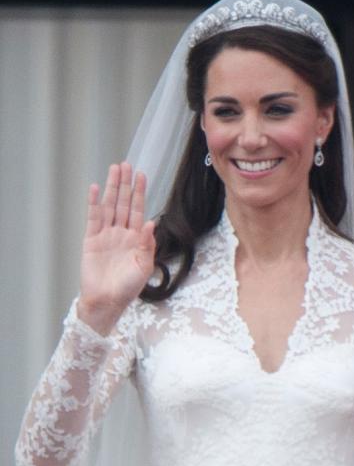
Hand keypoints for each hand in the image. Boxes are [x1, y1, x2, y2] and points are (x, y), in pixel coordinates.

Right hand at [78, 162, 155, 334]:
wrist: (107, 301)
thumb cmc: (128, 287)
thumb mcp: (144, 266)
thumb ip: (147, 244)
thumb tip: (151, 223)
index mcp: (136, 239)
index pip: (138, 210)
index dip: (140, 193)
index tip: (142, 175)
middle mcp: (121, 233)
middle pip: (123, 203)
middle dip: (125, 184)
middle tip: (126, 164)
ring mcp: (105, 235)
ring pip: (109, 206)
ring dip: (112, 188)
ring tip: (114, 169)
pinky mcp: (91, 240)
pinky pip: (93, 218)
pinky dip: (94, 203)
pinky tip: (96, 188)